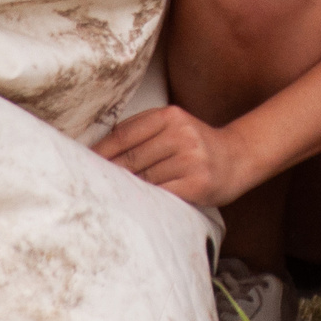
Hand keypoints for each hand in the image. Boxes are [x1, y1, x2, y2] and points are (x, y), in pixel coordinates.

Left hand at [93, 104, 254, 206]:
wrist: (238, 158)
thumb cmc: (198, 145)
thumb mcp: (174, 125)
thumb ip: (142, 131)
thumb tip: (100, 151)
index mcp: (170, 116)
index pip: (124, 135)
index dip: (100, 152)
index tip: (82, 164)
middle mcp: (181, 134)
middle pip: (131, 159)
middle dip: (109, 174)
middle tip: (86, 185)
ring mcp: (191, 159)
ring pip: (144, 179)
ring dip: (124, 190)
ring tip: (107, 198)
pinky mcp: (197, 184)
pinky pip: (161, 194)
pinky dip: (145, 201)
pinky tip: (134, 205)